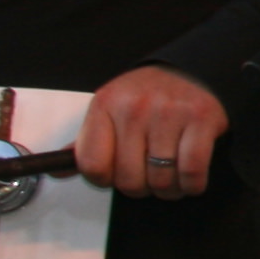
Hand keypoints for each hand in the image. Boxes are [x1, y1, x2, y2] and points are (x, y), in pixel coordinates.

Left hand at [75, 66, 229, 201]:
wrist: (194, 68)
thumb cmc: (149, 94)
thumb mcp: (110, 109)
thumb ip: (87, 142)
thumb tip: (58, 173)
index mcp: (105, 105)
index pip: (92, 165)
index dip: (105, 180)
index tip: (116, 176)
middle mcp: (135, 108)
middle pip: (128, 178)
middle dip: (139, 188)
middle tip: (147, 180)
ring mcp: (169, 112)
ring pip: (160, 179)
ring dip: (167, 190)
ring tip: (170, 182)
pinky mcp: (201, 118)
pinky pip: (192, 170)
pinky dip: (191, 185)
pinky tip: (190, 181)